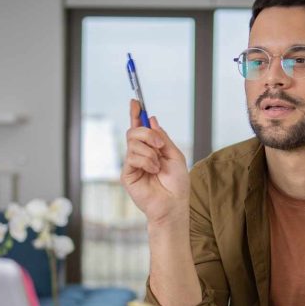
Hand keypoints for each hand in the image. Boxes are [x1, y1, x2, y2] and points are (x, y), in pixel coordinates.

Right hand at [120, 99, 189, 224]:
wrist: (173, 204)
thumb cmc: (176, 184)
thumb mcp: (175, 155)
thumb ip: (162, 138)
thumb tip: (152, 120)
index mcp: (151, 149)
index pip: (140, 128)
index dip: (136, 114)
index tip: (135, 101)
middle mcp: (139, 154)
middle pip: (133, 131)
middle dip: (147, 133)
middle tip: (160, 146)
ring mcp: (132, 164)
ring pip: (132, 143)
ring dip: (150, 152)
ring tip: (158, 166)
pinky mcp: (127, 174)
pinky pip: (132, 157)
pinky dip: (146, 161)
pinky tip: (153, 171)